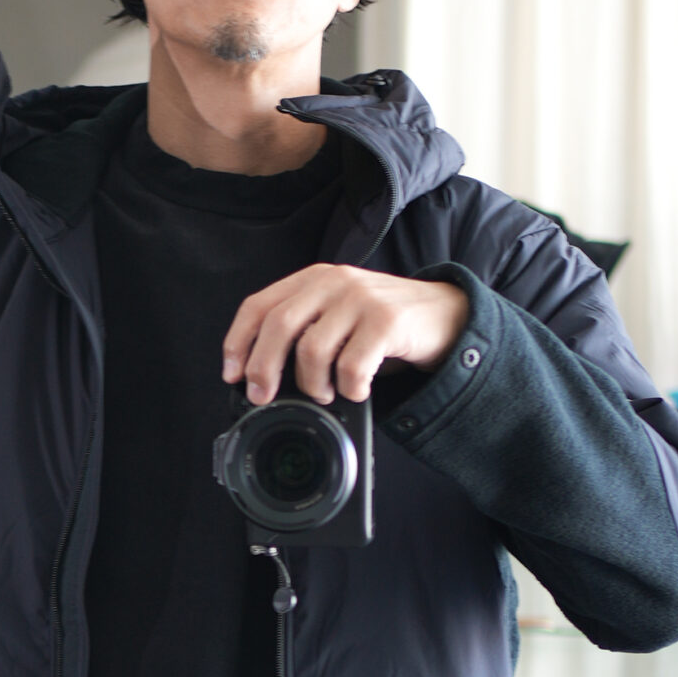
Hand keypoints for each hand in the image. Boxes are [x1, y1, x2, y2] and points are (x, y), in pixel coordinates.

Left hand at [223, 265, 468, 405]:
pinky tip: (358, 390)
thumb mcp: (338, 315)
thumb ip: (305, 329)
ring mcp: (361, 299)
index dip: (238, 342)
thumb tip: (261, 376)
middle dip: (263, 368)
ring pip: (312, 350)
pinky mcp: (387, 321)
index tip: (232, 375)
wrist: (445, 315)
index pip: (259, 305)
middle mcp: (334, 282)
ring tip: (325, 393)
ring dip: (312, 385)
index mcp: (314, 280)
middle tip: (263, 396)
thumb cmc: (383, 323)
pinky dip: (349, 389)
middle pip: (279, 326)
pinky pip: (351, 366)